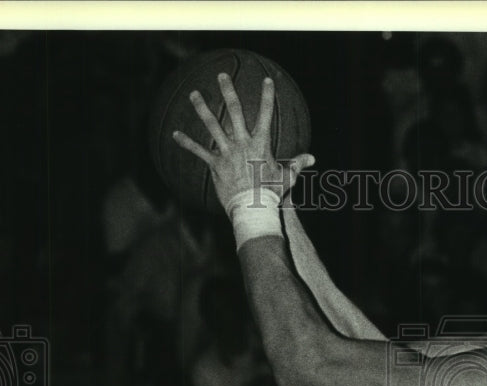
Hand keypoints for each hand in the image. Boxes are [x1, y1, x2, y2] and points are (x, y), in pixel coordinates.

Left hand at [172, 75, 313, 211]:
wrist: (253, 209)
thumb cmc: (271, 194)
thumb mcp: (287, 177)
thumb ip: (297, 164)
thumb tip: (312, 158)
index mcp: (260, 144)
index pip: (266, 115)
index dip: (267, 96)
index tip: (267, 80)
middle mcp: (242, 143)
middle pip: (234, 111)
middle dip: (228, 91)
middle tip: (222, 75)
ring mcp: (227, 153)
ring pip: (212, 125)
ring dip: (202, 108)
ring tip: (194, 94)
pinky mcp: (215, 165)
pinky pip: (199, 151)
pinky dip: (187, 143)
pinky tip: (174, 134)